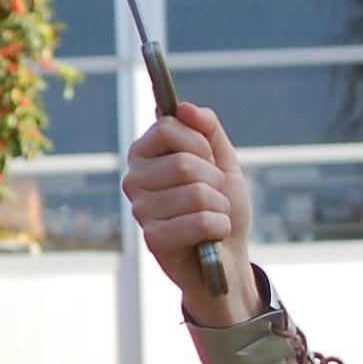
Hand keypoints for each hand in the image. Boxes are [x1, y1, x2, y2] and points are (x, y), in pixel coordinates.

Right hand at [122, 100, 254, 323]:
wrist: (228, 257)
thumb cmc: (221, 206)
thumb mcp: (222, 161)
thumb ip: (207, 129)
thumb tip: (184, 107)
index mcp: (144, 155)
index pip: (167, 127)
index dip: (199, 143)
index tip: (207, 159)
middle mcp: (134, 180)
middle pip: (184, 163)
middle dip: (214, 181)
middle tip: (213, 195)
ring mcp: (140, 210)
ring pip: (196, 194)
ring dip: (220, 207)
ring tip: (213, 216)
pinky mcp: (153, 239)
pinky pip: (200, 222)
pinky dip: (219, 228)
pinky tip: (211, 236)